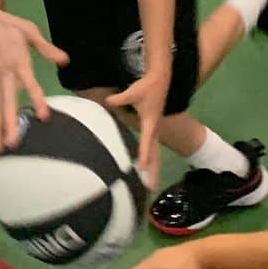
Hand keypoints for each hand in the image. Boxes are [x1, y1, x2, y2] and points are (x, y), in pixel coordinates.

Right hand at [0, 0, 68, 151]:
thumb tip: (65, 60)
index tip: (43, 116)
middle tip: (12, 143)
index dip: (36, 100)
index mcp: (18, 62)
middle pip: (6, 103)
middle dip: (9, 124)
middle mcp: (3, 75)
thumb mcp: (28, 30)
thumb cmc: (4, 24)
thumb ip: (46, 48)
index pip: (29, 84)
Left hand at [106, 68, 169, 188]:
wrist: (160, 80)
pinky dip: (151, 159)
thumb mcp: (132, 92)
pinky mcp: (154, 129)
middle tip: (151, 188)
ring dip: (154, 168)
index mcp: (150, 123)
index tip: (140, 168)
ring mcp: (156, 130)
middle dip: (154, 171)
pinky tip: (146, 167)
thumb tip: (106, 102)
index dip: (144, 155)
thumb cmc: (146, 87)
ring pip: (155, 153)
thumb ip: (119, 99)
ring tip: (151, 185)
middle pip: (155, 154)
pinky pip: (153, 148)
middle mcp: (155, 130)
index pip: (147, 142)